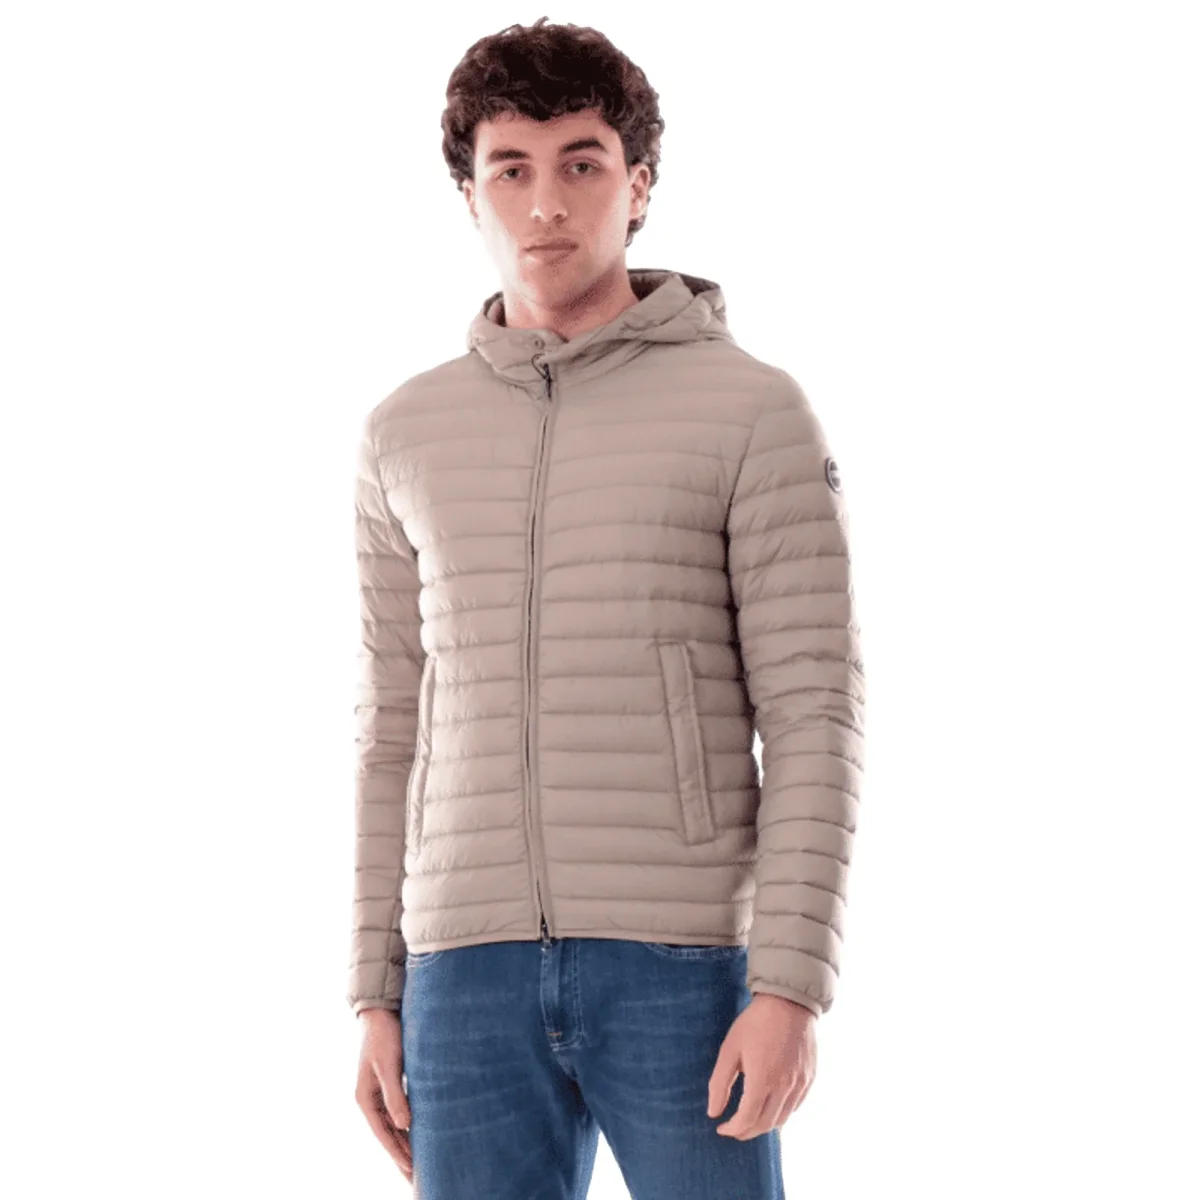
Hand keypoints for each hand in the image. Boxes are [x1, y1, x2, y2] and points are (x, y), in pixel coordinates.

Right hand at [355, 1008, 413, 1183]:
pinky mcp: (389, 1082)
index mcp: (365, 1098)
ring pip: (393, 1124)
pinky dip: (408, 1124)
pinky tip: (418, 1132)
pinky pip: (398, 1110)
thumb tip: (404, 1126)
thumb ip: (395, 1096)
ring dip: (405, 1142)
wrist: (381, 1010)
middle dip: (400, 1155)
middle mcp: (370, 1098)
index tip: (410, 1171)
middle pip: (387, 1133)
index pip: (383, 1133)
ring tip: (418, 1162)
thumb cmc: (384, 1035)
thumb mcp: (389, 1065)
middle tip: (415, 1177)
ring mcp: (379, 1091)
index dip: (397, 1153)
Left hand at [707, 993, 816, 1138]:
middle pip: (765, 1124)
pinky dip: (780, 1114)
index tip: (721, 1128)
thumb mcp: (730, 1049)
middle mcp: (784, 1087)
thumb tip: (713, 1112)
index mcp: (762, 1079)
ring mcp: (800, 1084)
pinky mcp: (810, 1079)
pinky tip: (769, 1107)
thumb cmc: (755, 1023)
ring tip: (749, 1121)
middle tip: (733, 1129)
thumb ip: (720, 1083)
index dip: (733, 1129)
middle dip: (746, 1132)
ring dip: (764, 1126)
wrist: (789, 1001)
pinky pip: (795, 1107)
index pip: (747, 1119)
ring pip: (782, 1119)